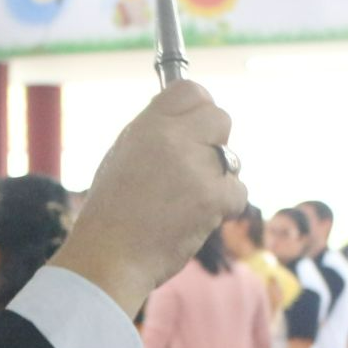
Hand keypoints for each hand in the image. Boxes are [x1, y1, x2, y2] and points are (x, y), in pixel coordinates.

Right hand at [57, 81, 245, 315]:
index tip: (196, 126)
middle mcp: (172, 139)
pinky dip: (224, 207)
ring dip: (219, 178)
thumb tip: (187, 119)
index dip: (198, 107)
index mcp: (147, 126)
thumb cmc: (112, 213)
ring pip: (233, 159)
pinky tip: (196, 218)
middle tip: (197, 168)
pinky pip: (238, 191)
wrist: (109, 257)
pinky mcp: (212, 197)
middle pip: (221, 117)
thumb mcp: (123, 156)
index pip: (190, 90)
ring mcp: (195, 167)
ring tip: (186, 202)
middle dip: (215, 141)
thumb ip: (155, 132)